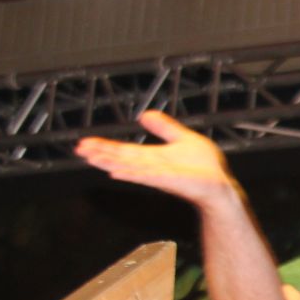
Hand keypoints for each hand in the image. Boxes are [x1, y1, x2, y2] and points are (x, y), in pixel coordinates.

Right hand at [75, 111, 238, 209]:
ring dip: (109, 162)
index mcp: (153, 157)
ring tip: (91, 158)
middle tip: (79, 149)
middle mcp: (151, 166)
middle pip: (121, 158)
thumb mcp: (182, 138)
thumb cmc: (204, 167)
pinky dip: (131, 173)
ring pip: (129, 166)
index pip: (123, 150)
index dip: (105, 146)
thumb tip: (145, 114)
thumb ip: (164, 127)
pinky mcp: (170, 180)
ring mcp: (159, 175)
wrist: (220, 184)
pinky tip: (115, 172)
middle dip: (100, 153)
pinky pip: (147, 176)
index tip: (85, 143)